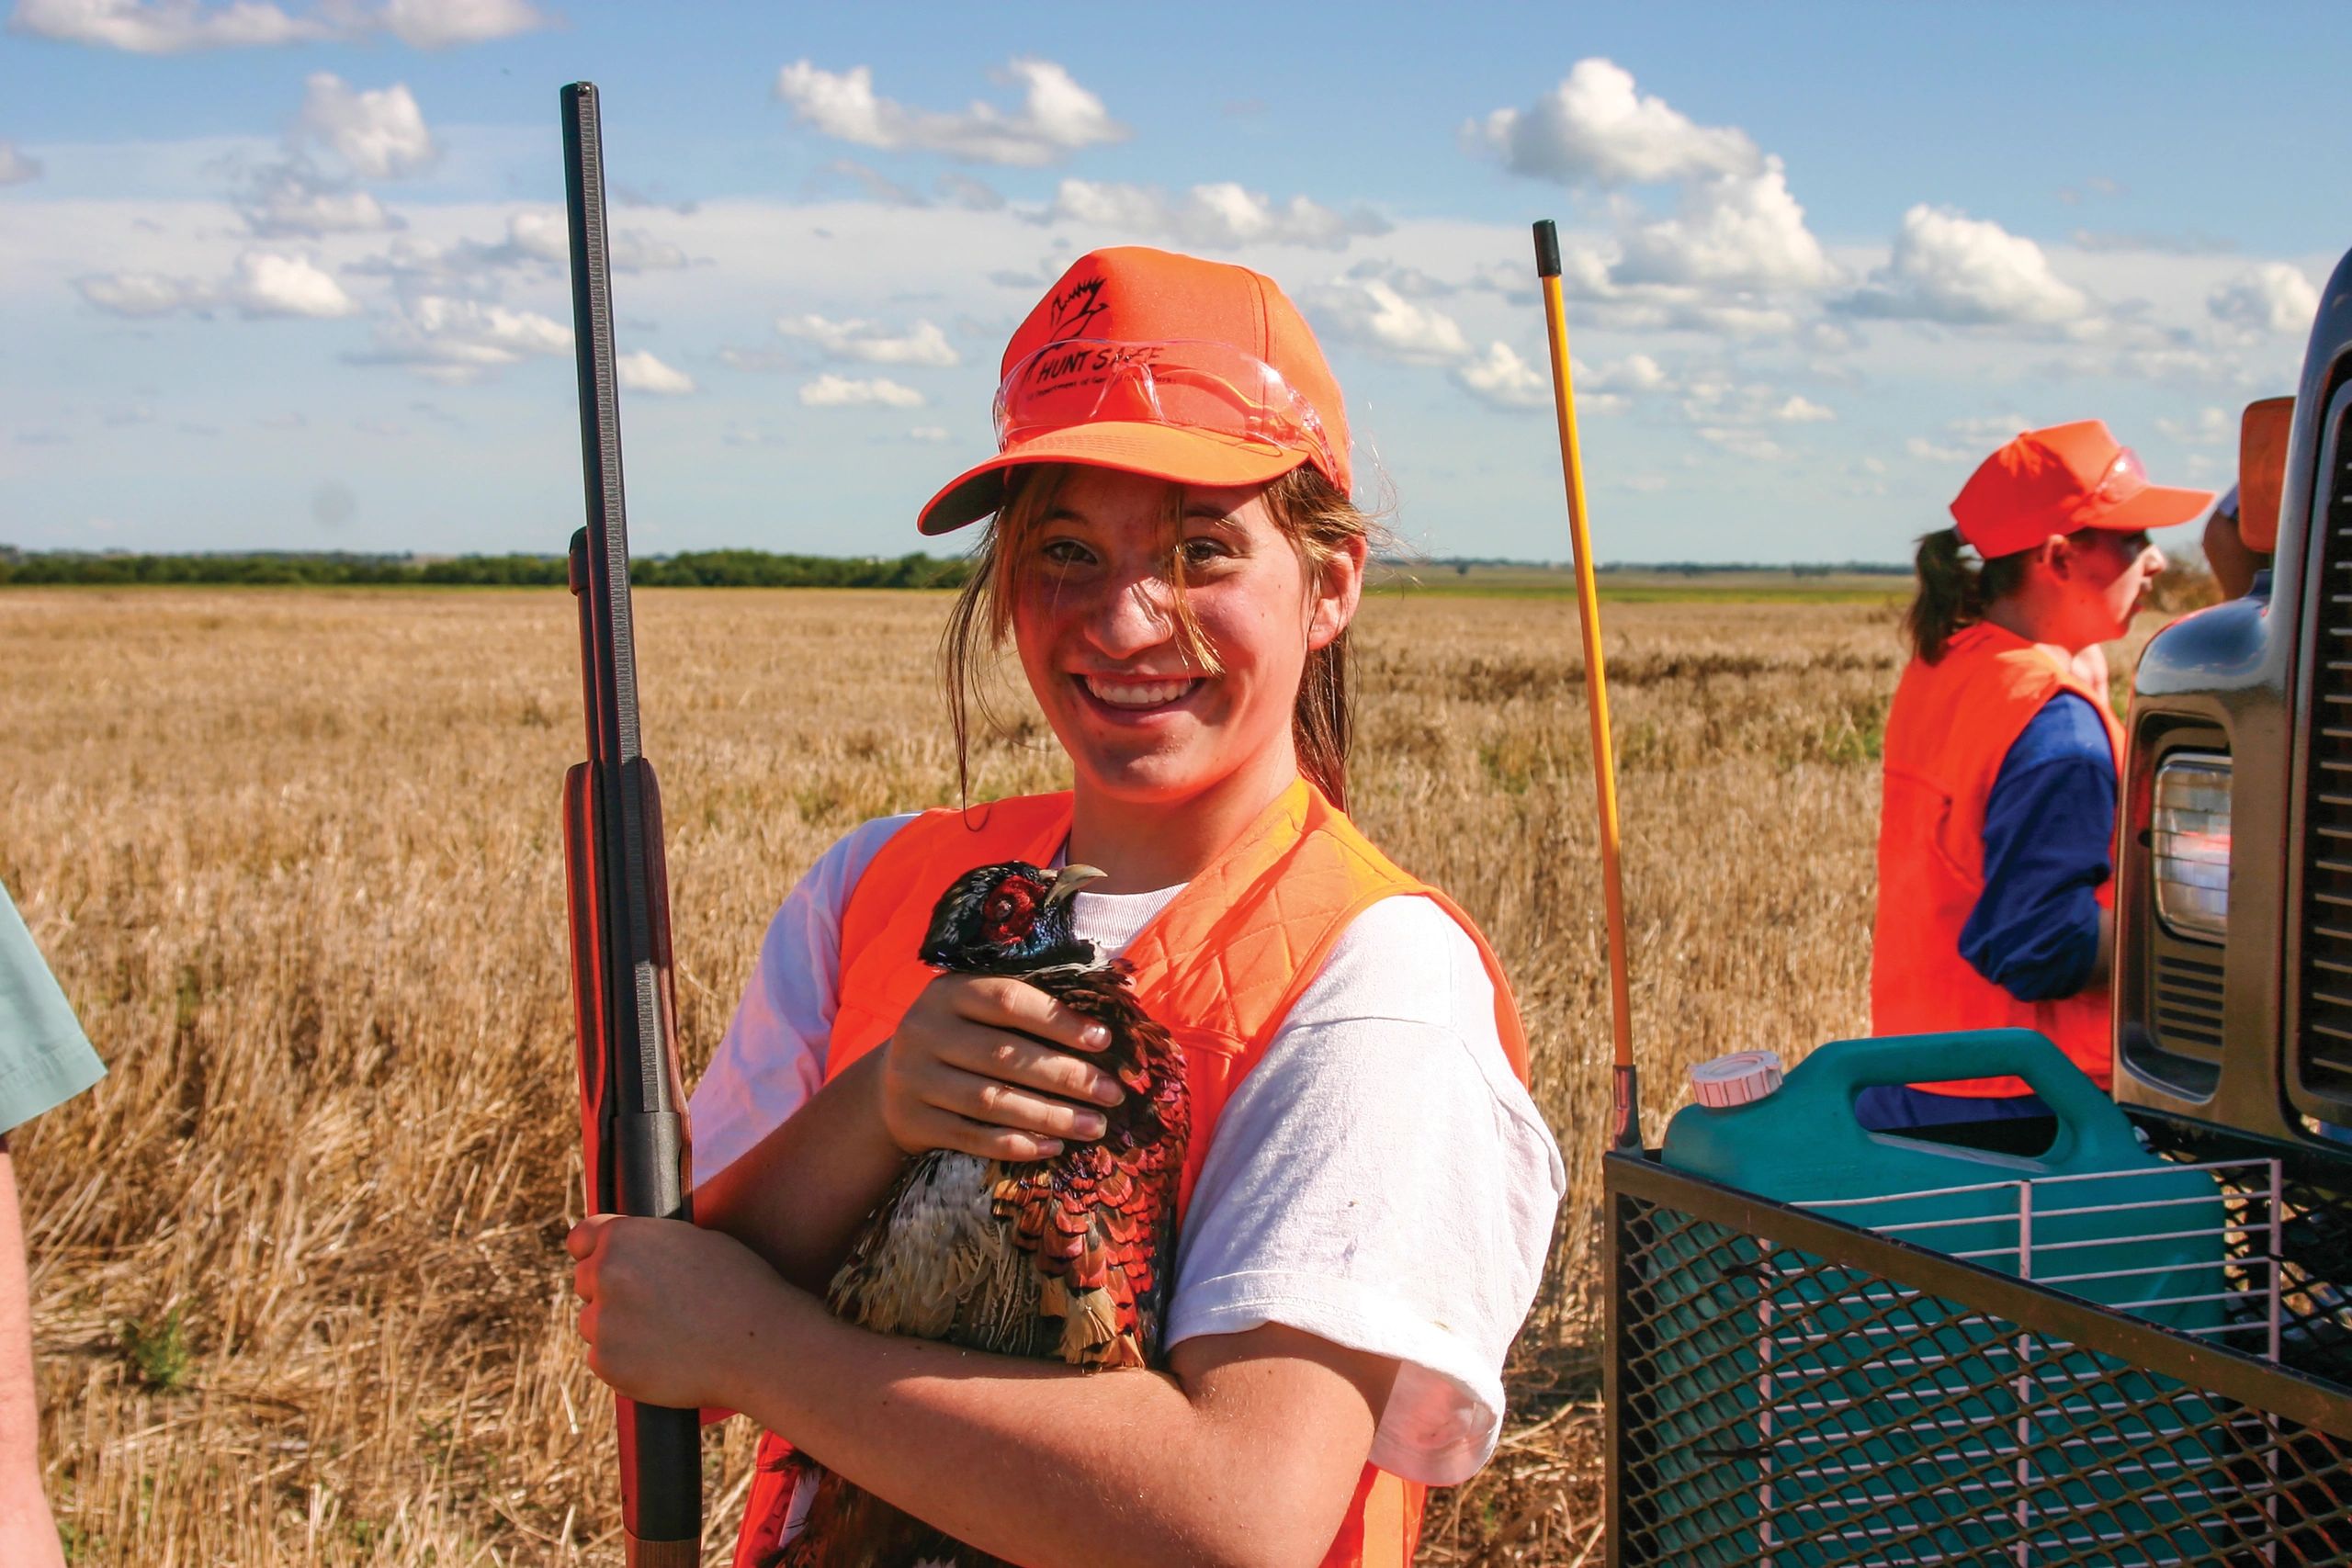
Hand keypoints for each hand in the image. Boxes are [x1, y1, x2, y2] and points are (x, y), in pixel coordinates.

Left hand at [566, 1214, 803, 1409]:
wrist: (758, 1343)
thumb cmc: (740, 1286)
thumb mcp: (696, 1241)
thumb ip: (649, 1243)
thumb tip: (627, 1250)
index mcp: (624, 1237)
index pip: (581, 1238)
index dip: (593, 1251)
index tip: (606, 1263)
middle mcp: (605, 1273)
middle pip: (584, 1282)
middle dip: (609, 1292)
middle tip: (652, 1306)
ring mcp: (602, 1320)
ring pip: (592, 1323)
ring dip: (617, 1329)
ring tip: (666, 1334)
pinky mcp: (606, 1362)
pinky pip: (603, 1359)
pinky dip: (625, 1361)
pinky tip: (663, 1357)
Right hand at [879, 973, 1125, 1161]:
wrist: (890, 1082)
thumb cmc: (961, 1037)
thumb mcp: (979, 1009)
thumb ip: (1032, 1002)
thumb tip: (1120, 996)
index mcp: (947, 991)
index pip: (1007, 1000)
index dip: (1057, 1021)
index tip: (1103, 1041)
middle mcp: (923, 1030)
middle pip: (1003, 1055)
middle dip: (1066, 1076)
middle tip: (1112, 1094)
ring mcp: (912, 1077)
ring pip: (990, 1101)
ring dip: (1050, 1116)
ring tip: (1095, 1126)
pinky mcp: (911, 1121)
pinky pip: (970, 1137)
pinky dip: (1015, 1145)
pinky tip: (1053, 1148)